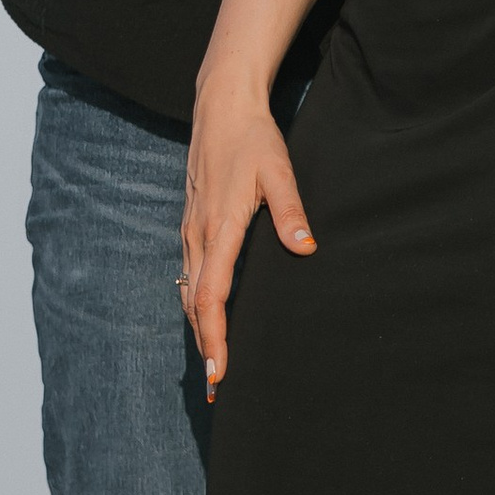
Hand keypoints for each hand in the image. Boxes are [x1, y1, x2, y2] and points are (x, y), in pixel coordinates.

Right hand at [182, 84, 315, 393]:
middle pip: (196, 304)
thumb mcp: (279, 171)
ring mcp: (191, 230)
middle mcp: (198, 235)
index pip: (212, 296)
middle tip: (218, 388)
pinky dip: (196, 305)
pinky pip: (189, 275)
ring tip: (213, 365)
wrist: (221, 106)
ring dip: (199, 330)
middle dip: (205, 347)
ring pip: (189, 292)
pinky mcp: (192, 224)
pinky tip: (206, 319)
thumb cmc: (253, 138)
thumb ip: (291, 211)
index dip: (214, 338)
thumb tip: (305, 248)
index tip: (219, 372)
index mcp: (219, 227)